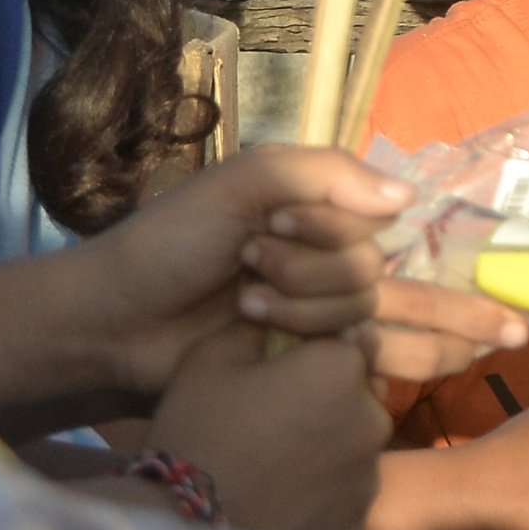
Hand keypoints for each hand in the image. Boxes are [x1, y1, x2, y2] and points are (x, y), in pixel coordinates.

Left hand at [77, 145, 528, 403]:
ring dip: (300, 303)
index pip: (374, 211)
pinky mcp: (306, 356)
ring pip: (361, 306)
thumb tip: (410, 196)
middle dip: (307, 266)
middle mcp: (320, 252)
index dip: (332, 224)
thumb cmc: (171, 241)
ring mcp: (315, 307)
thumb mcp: (241, 184)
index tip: (276, 222)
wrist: (119, 321)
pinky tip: (258, 329)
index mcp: (309, 204)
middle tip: (247, 262)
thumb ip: (325, 173)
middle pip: (370, 263)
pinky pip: (346, 347)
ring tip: (244, 303)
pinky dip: (304, 332)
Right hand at [136, 316, 392, 529]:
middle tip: (276, 421)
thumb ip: (256, 327)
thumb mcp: (210, 359)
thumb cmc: (196, 431)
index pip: (354, 339)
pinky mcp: (356, 529)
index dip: (322, 349)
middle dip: (331, 400)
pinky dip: (320, 500)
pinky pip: (344, 501)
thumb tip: (276, 316)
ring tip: (273, 469)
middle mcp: (371, 421)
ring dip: (328, 451)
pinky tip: (278, 505)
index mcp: (340, 369)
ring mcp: (368, 481)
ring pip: (356, 451)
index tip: (287, 367)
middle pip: (362, 397)